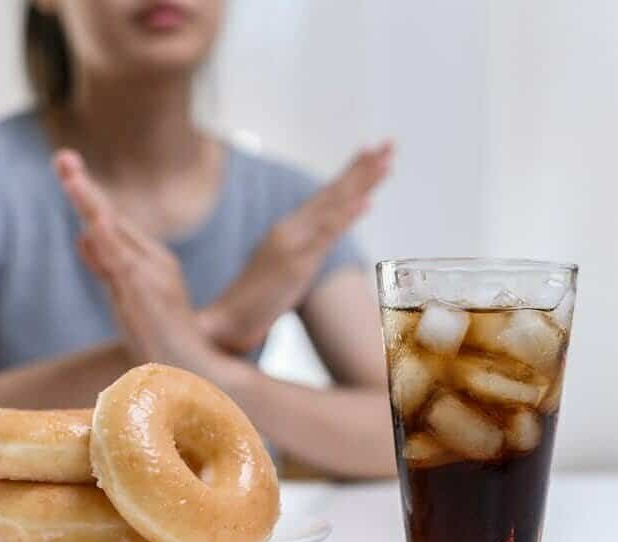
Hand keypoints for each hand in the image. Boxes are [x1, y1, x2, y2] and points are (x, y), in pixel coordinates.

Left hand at [54, 150, 221, 373]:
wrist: (196, 370)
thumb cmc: (162, 339)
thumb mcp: (128, 297)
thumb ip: (106, 266)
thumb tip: (82, 235)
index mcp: (152, 260)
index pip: (113, 222)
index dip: (89, 196)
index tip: (68, 169)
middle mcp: (154, 259)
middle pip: (112, 217)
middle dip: (84, 189)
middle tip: (61, 158)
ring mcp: (150, 273)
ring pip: (114, 230)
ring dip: (90, 201)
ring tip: (69, 172)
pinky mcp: (145, 291)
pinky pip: (120, 259)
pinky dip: (105, 236)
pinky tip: (91, 218)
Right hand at [201, 141, 392, 353]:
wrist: (227, 320)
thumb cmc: (256, 300)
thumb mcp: (286, 271)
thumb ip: (302, 252)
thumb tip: (321, 243)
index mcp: (290, 230)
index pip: (326, 196)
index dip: (351, 174)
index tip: (374, 153)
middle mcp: (291, 230)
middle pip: (333, 193)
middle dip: (363, 168)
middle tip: (390, 144)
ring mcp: (294, 245)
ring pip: (333, 206)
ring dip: (361, 183)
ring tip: (385, 162)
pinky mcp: (296, 265)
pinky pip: (325, 237)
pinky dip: (345, 217)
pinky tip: (366, 202)